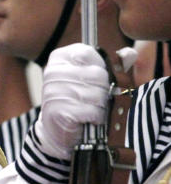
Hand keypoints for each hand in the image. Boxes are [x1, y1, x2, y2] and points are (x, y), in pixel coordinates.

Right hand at [33, 43, 108, 159]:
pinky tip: (89, 119)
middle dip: (104, 90)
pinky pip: (92, 112)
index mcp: (59, 58)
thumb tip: (131, 53)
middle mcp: (52, 72)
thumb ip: (112, 65)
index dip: (100, 66)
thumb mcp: (94, 78)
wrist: (59, 130)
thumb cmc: (79, 100)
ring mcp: (53, 91)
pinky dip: (96, 118)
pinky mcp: (58, 111)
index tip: (97, 78)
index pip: (87, 53)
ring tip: (92, 109)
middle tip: (97, 98)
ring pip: (97, 95)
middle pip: (97, 74)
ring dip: (101, 106)